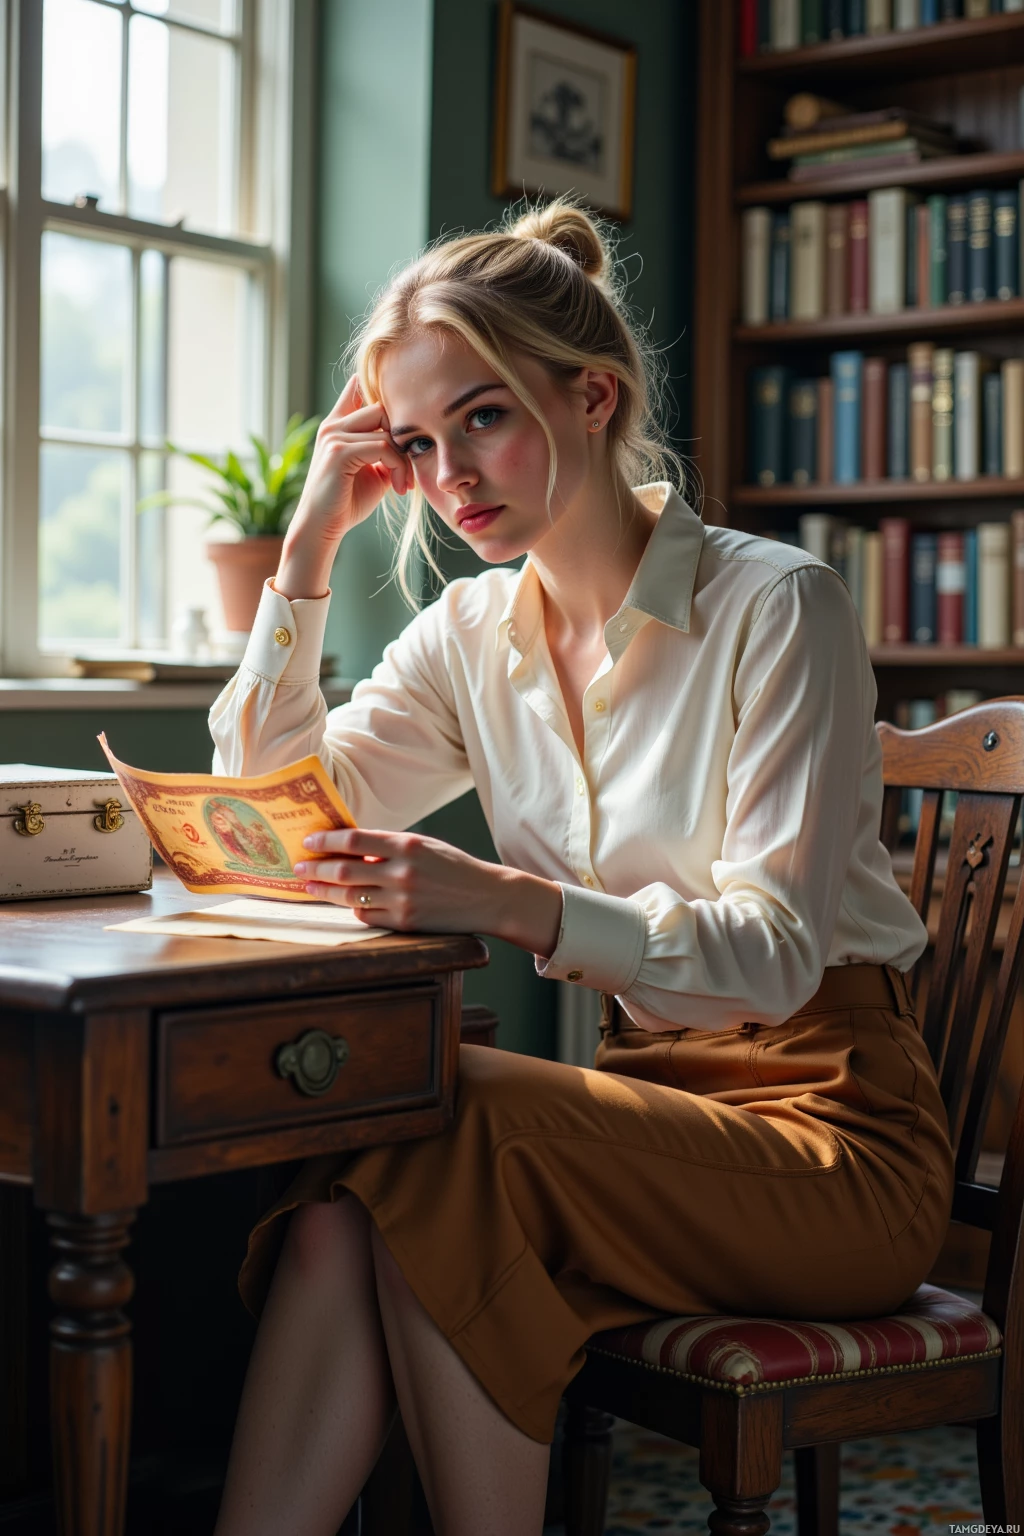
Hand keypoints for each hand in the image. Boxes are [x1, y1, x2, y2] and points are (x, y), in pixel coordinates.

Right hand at [275, 376, 414, 598]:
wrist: (323, 527)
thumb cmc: (347, 502)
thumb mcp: (371, 471)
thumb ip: (384, 450)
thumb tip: (408, 437)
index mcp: (337, 427)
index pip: (356, 391)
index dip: (379, 392)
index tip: (406, 410)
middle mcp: (333, 426)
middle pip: (382, 409)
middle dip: (401, 438)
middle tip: (407, 470)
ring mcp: (334, 437)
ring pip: (386, 431)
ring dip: (403, 460)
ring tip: (403, 484)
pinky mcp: (339, 452)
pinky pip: (383, 447)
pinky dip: (398, 467)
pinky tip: (398, 488)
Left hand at [294, 827, 563, 955]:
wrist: (487, 897)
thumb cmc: (453, 867)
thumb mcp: (424, 845)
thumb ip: (389, 845)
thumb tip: (349, 846)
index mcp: (407, 845)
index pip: (354, 839)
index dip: (326, 840)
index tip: (308, 840)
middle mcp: (402, 872)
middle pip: (344, 870)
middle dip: (316, 868)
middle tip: (298, 866)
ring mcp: (403, 900)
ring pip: (350, 895)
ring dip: (325, 890)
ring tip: (309, 885)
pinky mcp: (405, 922)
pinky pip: (367, 916)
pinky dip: (352, 907)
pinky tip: (343, 901)